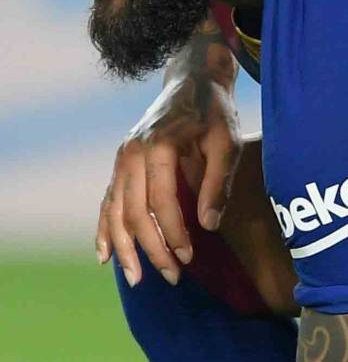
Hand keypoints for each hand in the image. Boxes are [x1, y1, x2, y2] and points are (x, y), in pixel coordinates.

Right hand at [96, 75, 241, 285]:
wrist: (193, 82)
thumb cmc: (216, 114)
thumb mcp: (228, 143)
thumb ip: (219, 183)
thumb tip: (208, 225)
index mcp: (157, 147)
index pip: (161, 203)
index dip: (174, 234)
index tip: (189, 258)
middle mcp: (131, 153)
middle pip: (134, 212)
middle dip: (151, 248)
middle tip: (173, 277)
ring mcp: (121, 158)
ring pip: (115, 211)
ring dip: (125, 247)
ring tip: (138, 279)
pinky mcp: (121, 163)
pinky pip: (107, 201)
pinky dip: (104, 229)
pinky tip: (105, 256)